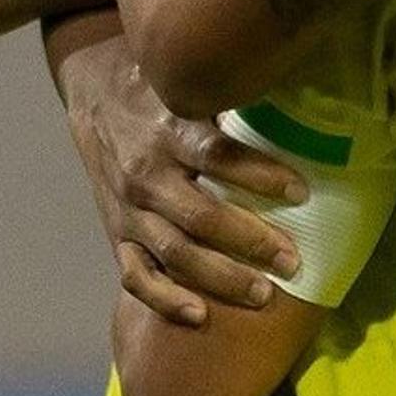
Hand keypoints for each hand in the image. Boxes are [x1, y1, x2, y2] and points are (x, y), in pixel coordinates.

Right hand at [51, 26, 302, 325]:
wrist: (93, 91)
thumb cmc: (159, 86)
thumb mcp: (190, 79)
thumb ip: (231, 94)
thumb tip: (302, 93)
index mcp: (168, 130)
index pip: (218, 156)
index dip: (260, 176)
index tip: (302, 192)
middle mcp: (146, 173)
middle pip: (200, 218)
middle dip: (251, 242)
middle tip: (294, 261)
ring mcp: (128, 208)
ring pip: (174, 253)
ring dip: (221, 278)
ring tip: (264, 295)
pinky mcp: (117, 232)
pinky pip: (136, 275)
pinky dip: (165, 299)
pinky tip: (198, 315)